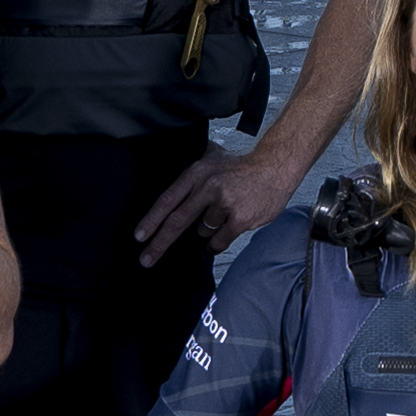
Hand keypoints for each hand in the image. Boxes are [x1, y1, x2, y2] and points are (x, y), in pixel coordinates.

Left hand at [132, 136, 294, 270]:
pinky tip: (226, 230)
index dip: (151, 220)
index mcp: (197, 173)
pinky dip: (217, 241)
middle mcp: (208, 187)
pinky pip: (218, 240)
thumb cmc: (243, 166)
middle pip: (177, 221)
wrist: (275, 168)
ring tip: (221, 216)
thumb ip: (193, 167)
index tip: (139, 236)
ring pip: (201, 231)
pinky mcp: (239, 218)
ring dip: (206, 231)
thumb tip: (172, 175)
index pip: (167, 199)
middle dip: (159, 243)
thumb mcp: (212, 157)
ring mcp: (224, 204)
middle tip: (146, 259)